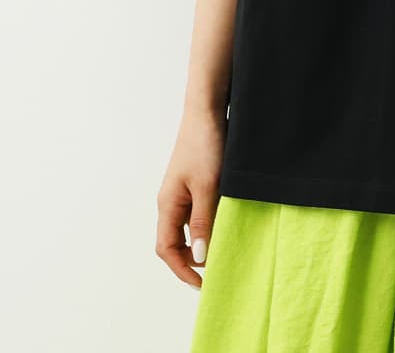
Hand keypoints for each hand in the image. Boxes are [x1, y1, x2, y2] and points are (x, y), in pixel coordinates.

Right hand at [155, 108, 226, 287]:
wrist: (208, 109)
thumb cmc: (205, 144)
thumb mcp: (208, 186)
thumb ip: (204, 221)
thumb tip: (201, 256)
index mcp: (168, 204)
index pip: (167, 249)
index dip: (183, 270)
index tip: (203, 284)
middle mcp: (172, 200)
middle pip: (176, 242)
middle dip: (193, 260)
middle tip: (217, 269)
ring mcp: (183, 190)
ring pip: (190, 227)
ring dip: (204, 240)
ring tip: (225, 248)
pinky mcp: (196, 181)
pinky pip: (199, 211)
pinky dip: (210, 222)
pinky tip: (227, 221)